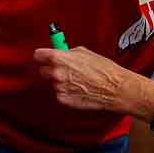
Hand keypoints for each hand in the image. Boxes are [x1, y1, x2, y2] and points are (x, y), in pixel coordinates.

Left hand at [30, 46, 148, 114]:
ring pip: (53, 83)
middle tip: (64, 70)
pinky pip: (60, 94)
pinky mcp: (63, 100)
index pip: (38, 55)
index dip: (42, 56)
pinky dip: (67, 92)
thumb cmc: (103, 69)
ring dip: (61, 82)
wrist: (115, 89)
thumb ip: (68, 53)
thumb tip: (61, 53)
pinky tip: (79, 89)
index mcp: (59, 58)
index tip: (44, 57)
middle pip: (43, 70)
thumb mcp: (84, 52)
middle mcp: (56, 73)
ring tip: (78, 81)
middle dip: (51, 69)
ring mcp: (59, 88)